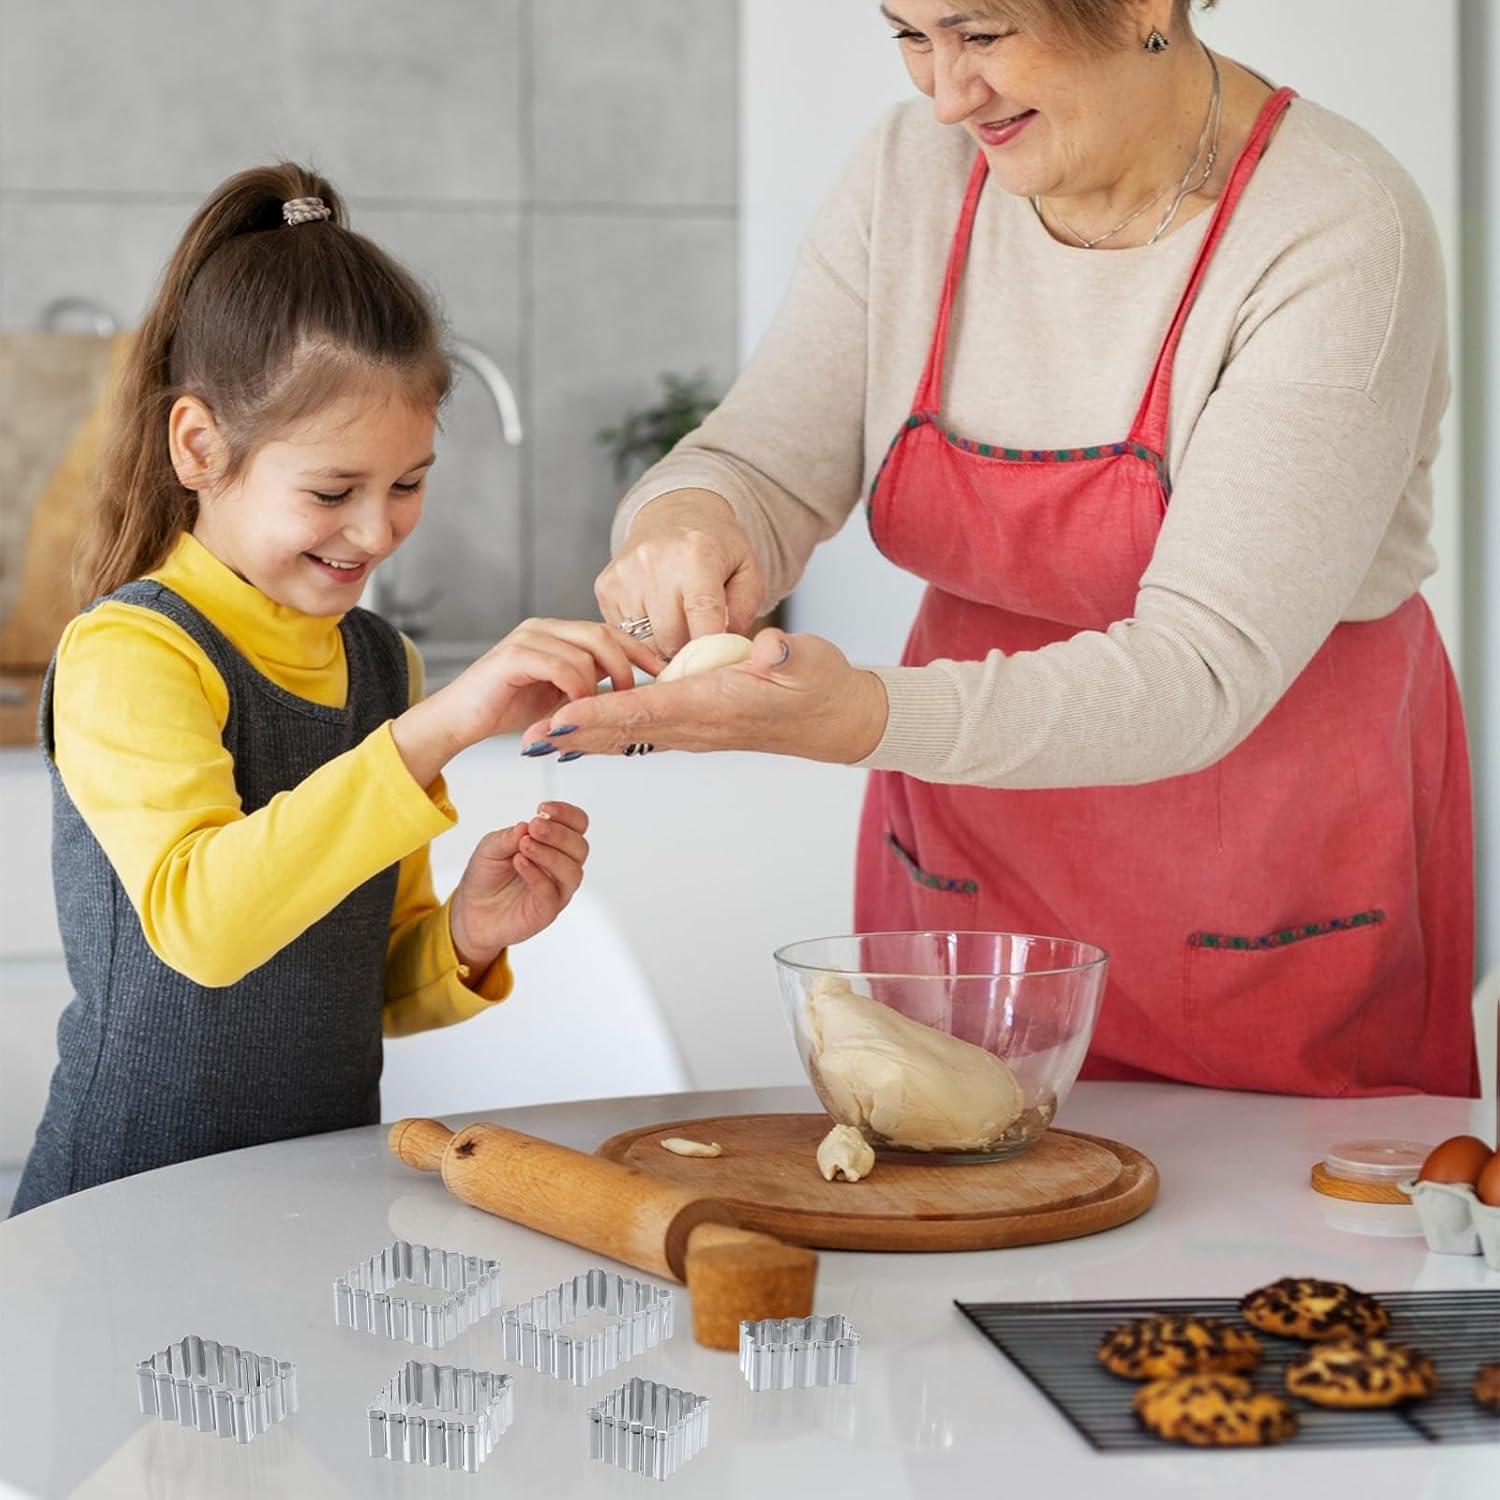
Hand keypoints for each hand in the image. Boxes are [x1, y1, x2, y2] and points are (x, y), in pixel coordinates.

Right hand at [392, 620, 660, 787]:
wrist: (459, 721)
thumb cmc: (506, 709)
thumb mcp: (559, 695)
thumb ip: (588, 684)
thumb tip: (628, 688)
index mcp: (556, 633)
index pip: (608, 631)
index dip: (639, 650)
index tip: (662, 671)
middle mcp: (543, 628)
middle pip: (602, 634)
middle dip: (626, 665)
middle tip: (633, 695)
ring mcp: (528, 639)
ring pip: (585, 650)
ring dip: (600, 682)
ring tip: (600, 708)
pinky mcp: (514, 656)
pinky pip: (561, 664)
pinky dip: (576, 687)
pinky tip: (575, 706)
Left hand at [448, 802, 589, 969]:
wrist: (470, 909)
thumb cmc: (487, 875)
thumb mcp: (491, 847)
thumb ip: (509, 837)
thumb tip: (526, 826)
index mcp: (554, 845)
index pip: (577, 825)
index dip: (566, 814)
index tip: (543, 809)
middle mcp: (560, 867)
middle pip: (580, 847)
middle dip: (559, 833)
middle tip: (534, 827)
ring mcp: (556, 890)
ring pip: (572, 871)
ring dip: (550, 854)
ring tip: (524, 846)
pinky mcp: (546, 911)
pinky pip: (552, 894)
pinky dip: (537, 875)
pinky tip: (520, 863)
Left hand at [519, 629, 888, 765]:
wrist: (837, 718)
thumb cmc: (821, 685)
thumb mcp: (807, 660)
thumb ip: (783, 654)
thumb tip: (767, 644)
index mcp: (713, 704)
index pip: (645, 710)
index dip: (600, 714)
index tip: (560, 721)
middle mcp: (696, 725)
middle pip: (622, 732)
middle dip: (573, 736)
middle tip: (524, 741)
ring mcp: (693, 731)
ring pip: (626, 736)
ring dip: (581, 739)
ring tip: (535, 741)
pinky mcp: (695, 727)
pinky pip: (640, 734)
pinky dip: (605, 734)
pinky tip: (579, 735)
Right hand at [594, 489, 765, 658]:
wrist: (675, 512)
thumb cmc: (716, 547)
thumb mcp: (747, 571)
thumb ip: (744, 612)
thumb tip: (722, 650)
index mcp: (697, 555)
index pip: (702, 616)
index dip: (710, 648)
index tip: (715, 661)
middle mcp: (654, 562)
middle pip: (670, 638)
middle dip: (687, 647)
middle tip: (697, 635)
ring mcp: (625, 574)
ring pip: (644, 642)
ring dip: (662, 642)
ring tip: (676, 618)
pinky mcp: (605, 586)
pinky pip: (623, 633)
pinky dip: (641, 633)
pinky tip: (654, 611)